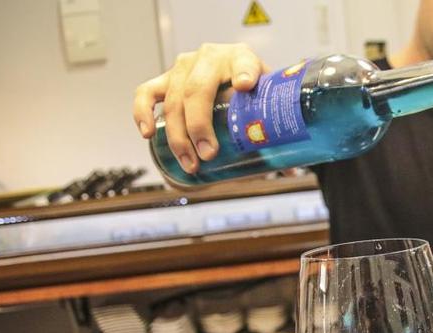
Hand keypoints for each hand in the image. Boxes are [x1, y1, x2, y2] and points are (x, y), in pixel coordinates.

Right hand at [132, 43, 268, 172]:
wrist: (236, 77)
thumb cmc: (251, 94)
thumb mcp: (265, 105)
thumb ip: (275, 135)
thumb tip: (289, 174)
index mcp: (242, 59)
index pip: (244, 63)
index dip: (244, 72)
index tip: (245, 86)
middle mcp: (210, 58)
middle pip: (198, 91)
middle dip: (200, 126)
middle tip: (208, 154)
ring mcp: (184, 66)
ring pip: (173, 100)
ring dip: (178, 135)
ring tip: (190, 162)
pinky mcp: (165, 78)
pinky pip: (146, 93)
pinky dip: (142, 112)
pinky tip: (148, 133)